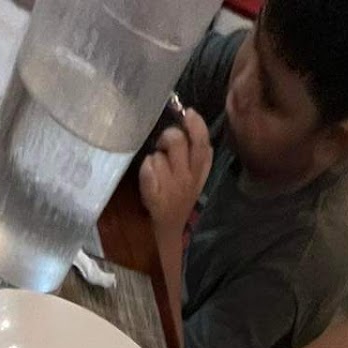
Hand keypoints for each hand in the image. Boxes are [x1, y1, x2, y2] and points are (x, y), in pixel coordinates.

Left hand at [140, 109, 210, 234]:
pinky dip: (145, 169)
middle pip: (179, 142)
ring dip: (154, 158)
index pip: (203, 142)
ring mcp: (171, 188)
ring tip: (154, 169)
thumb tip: (196, 122)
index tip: (187, 113)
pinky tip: (147, 176)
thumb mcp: (195, 179)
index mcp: (199, 171)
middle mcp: (187, 178)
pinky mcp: (155, 197)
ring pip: (159, 156)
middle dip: (168, 136)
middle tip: (163, 144)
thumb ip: (199, 154)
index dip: (196, 124)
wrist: (167, 234)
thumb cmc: (177, 201)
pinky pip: (148, 169)